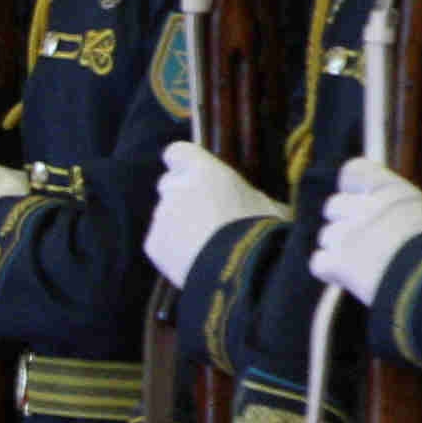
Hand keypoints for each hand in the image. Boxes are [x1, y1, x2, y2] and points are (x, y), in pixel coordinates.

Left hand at [146, 142, 280, 288]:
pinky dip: (172, 250)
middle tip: (204, 216)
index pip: (177, 152)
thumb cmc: (262, 232)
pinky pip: (160, 242)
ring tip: (206, 246)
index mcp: (205, 171)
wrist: (241, 270)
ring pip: (165, 216)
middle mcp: (176, 188)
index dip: (183, 163)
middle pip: (168, 184)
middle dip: (181, 196)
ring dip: (179, 225)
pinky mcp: (152, 244)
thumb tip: (254, 201)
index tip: (191, 172)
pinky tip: (195, 261)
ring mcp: (161, 216)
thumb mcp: (268, 205)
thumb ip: (247, 196)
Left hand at [310, 157, 421, 301]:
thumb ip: (404, 214)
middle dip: (345, 221)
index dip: (352, 185)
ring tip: (366, 264)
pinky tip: (349, 278)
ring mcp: (346, 235)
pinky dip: (330, 271)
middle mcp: (364, 208)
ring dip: (340, 249)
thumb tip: (398, 224)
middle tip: (368, 240)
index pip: (353, 170)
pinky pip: (319, 262)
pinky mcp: (337, 263)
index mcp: (392, 191)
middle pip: (333, 206)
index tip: (361, 197)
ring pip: (326, 236)